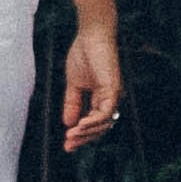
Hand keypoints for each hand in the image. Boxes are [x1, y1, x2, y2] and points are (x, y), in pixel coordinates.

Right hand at [60, 25, 123, 152]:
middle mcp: (110, 100)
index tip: (67, 145)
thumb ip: (72, 103)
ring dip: (87, 133)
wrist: (90, 35)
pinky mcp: (113, 89)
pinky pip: (105, 112)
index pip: (93, 124)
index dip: (81, 136)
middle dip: (83, 139)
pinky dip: (93, 121)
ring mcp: (113, 95)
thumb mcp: (74, 84)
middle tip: (68, 146)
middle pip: (100, 128)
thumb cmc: (84, 54)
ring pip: (104, 124)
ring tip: (71, 137)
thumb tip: (68, 123)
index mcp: (101, 98)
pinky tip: (79, 126)